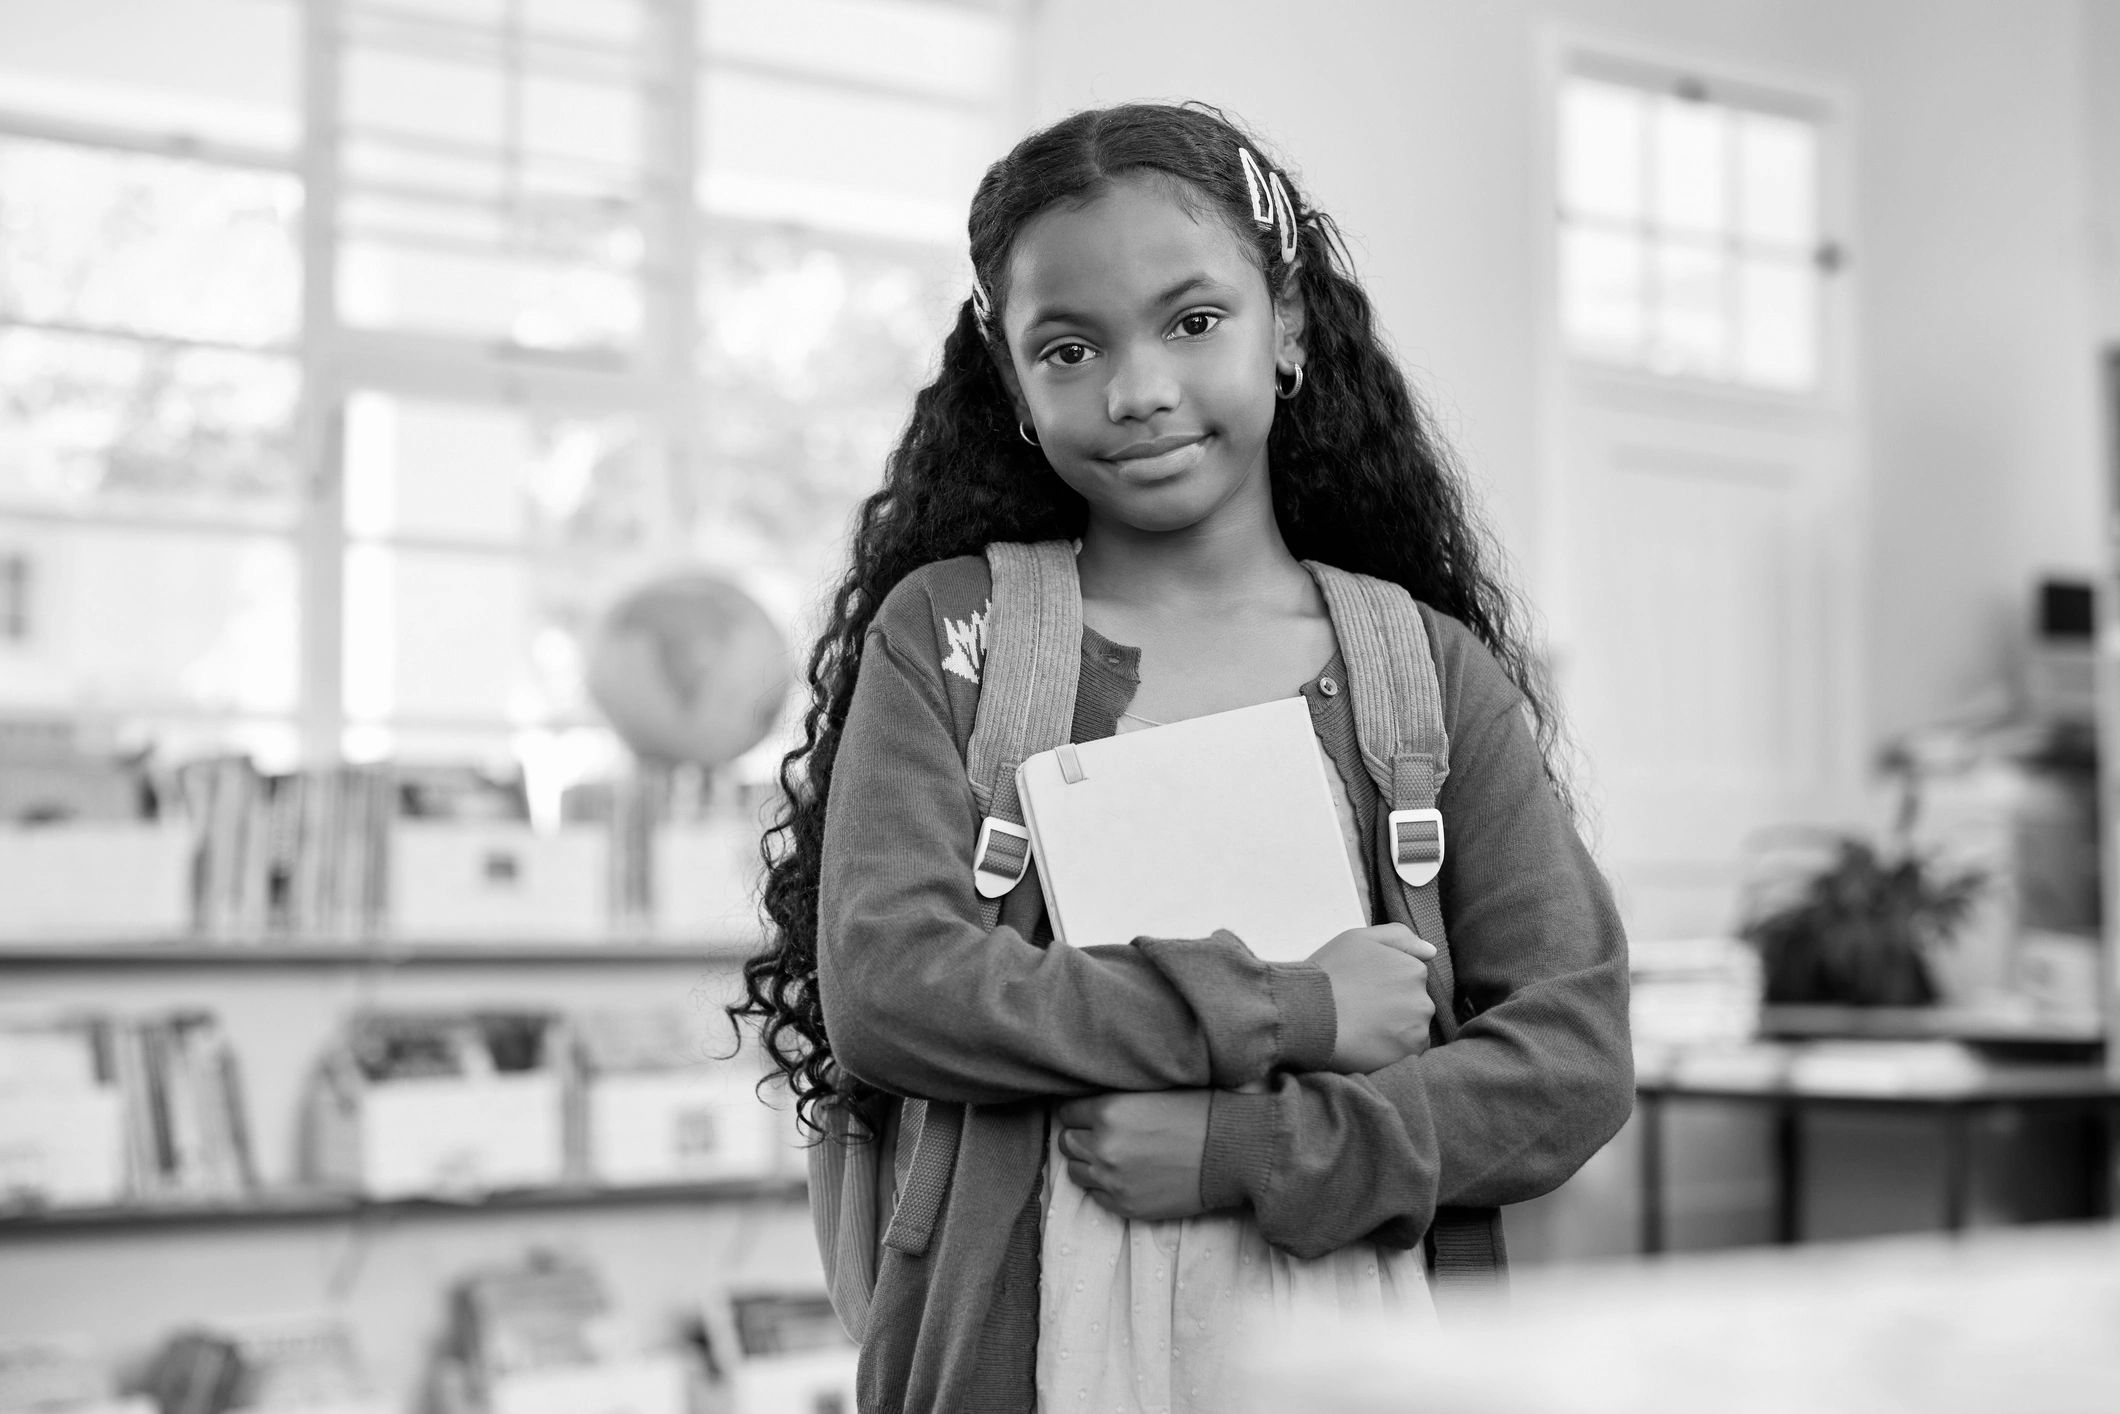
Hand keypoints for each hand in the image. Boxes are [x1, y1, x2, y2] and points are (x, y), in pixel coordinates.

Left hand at [1054, 1091, 1212, 1222]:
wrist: (1233, 1153)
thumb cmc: (1199, 1113)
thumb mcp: (1152, 1092)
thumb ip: (1115, 1099)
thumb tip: (1088, 1103)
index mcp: (1109, 1111)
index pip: (1067, 1112)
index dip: (1081, 1111)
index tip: (1092, 1113)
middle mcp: (1104, 1147)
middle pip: (1067, 1142)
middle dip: (1081, 1136)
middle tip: (1102, 1134)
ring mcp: (1112, 1180)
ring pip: (1076, 1171)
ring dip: (1089, 1162)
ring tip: (1114, 1156)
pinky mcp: (1125, 1206)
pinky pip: (1095, 1196)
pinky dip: (1105, 1186)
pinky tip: (1126, 1175)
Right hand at [1309, 923, 1435, 1072]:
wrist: (1307, 1013)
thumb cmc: (1329, 973)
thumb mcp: (1358, 939)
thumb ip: (1398, 936)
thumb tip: (1431, 951)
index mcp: (1413, 970)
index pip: (1409, 981)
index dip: (1385, 987)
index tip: (1364, 992)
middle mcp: (1423, 999)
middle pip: (1414, 1006)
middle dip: (1394, 1009)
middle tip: (1361, 1013)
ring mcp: (1418, 1029)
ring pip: (1412, 1030)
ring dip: (1395, 1031)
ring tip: (1363, 1031)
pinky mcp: (1408, 1054)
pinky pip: (1408, 1053)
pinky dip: (1393, 1051)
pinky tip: (1368, 1045)